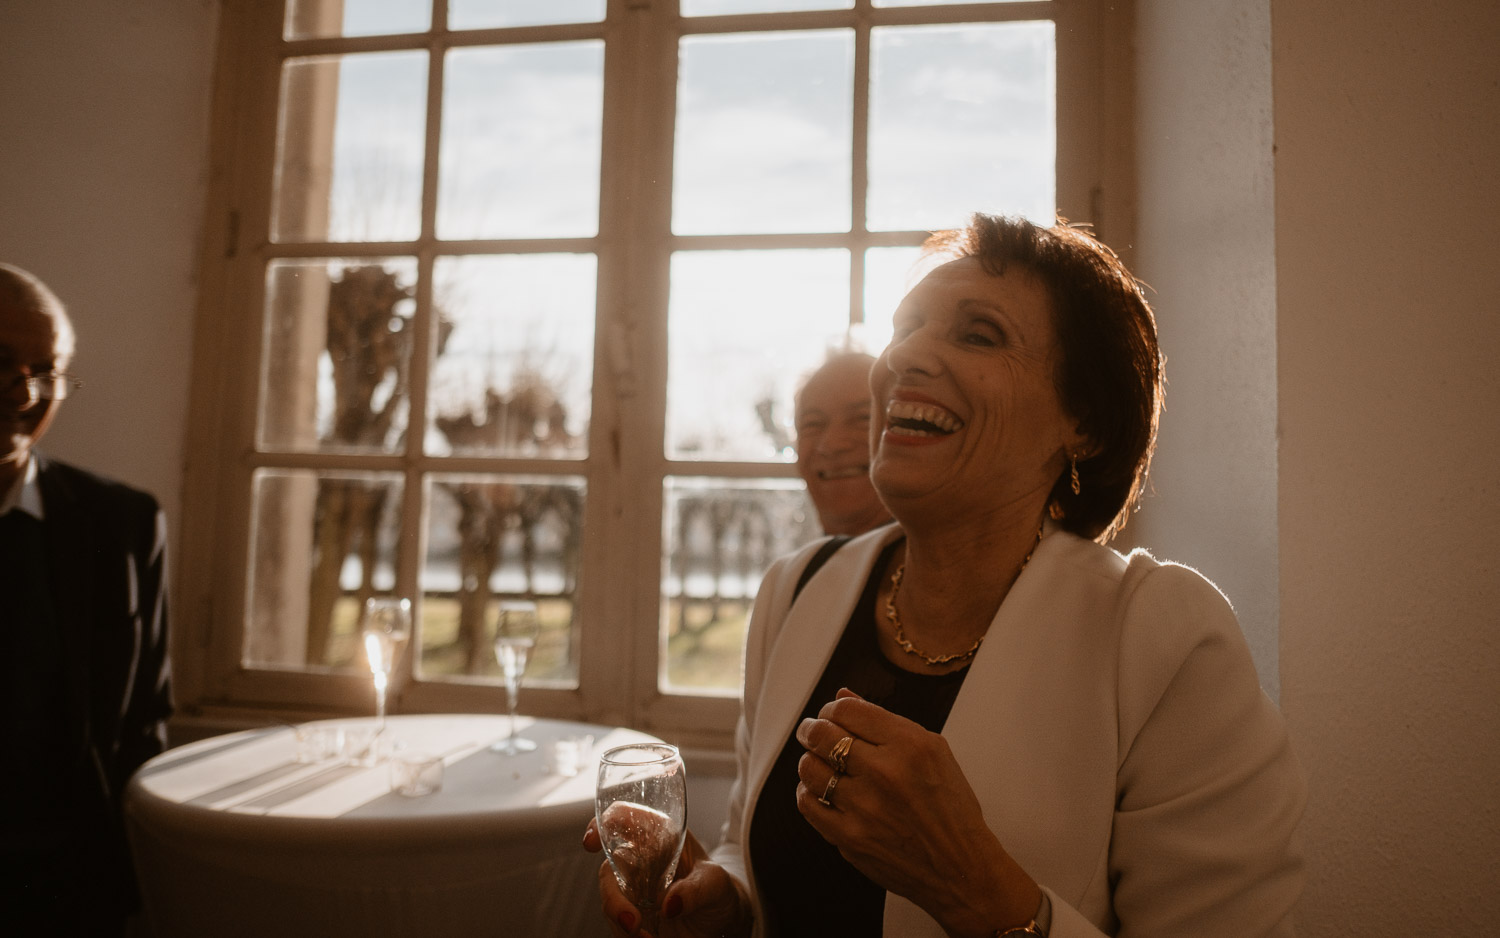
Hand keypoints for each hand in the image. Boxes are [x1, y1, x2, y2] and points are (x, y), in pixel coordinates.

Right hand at [584, 822, 751, 937]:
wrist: (719, 920)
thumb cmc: (718, 890)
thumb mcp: (717, 883)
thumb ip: (698, 889)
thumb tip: (670, 904)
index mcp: (659, 835)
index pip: (623, 818)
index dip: (602, 825)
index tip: (592, 843)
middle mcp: (640, 859)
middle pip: (608, 868)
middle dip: (612, 898)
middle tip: (631, 923)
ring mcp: (632, 887)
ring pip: (609, 899)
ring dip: (621, 922)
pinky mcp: (631, 913)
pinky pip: (617, 923)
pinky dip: (627, 935)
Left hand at [794, 689, 1041, 936]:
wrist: (960, 867)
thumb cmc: (951, 809)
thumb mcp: (934, 751)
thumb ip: (885, 722)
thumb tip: (843, 697)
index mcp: (910, 745)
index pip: (849, 710)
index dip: (833, 709)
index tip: (832, 715)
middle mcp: (885, 773)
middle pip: (823, 735)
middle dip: (813, 729)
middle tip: (813, 732)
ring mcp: (864, 807)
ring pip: (810, 768)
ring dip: (809, 759)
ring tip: (818, 761)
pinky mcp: (849, 838)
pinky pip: (808, 804)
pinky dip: (808, 792)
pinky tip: (820, 790)